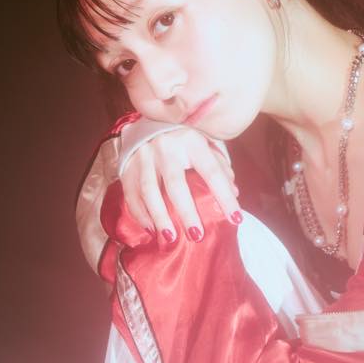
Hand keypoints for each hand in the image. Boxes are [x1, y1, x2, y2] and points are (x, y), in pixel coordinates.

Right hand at [120, 128, 241, 243]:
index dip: (224, 196)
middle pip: (176, 185)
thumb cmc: (182, 141)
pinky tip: (151, 229)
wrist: (146, 124)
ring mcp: (143, 157)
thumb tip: (234, 192)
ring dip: (160, 217)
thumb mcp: (203, 145)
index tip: (236, 218)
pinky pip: (132, 195)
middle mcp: (165, 148)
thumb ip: (219, 166)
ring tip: (171, 237)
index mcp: (191, 142)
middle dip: (187, 212)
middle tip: (197, 235)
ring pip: (150, 191)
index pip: (211, 171)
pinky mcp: (127, 167)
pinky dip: (141, 214)